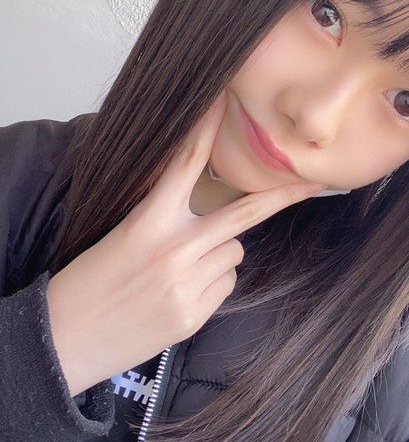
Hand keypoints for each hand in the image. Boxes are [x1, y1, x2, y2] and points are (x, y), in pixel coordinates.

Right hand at [47, 92, 322, 396]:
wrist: (62, 340)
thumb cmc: (89, 281)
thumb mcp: (120, 236)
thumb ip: (164, 218)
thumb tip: (210, 213)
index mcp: (146, 222)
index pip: (183, 164)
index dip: (206, 130)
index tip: (226, 101)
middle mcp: (174, 250)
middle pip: (242, 214)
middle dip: (281, 198)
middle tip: (312, 185)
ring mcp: (188, 286)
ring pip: (234, 253)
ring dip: (220, 255)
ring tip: (181, 270)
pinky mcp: (194, 316)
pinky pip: (225, 284)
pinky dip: (212, 284)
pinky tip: (180, 295)